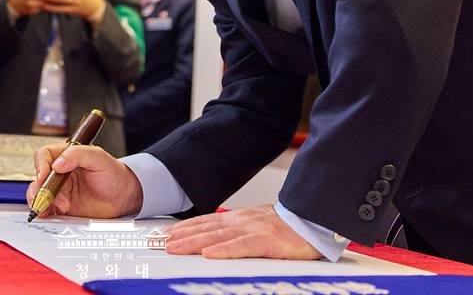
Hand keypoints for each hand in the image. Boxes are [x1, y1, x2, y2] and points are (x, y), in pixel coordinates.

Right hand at [28, 143, 142, 218]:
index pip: (44, 156)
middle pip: (38, 178)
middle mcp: (60, 173)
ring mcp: (60, 190)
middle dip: (39, 188)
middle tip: (47, 197)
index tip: (43, 175)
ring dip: (42, 202)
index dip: (40, 165)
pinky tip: (51, 214)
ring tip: (54, 207)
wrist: (123, 196)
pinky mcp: (62, 206)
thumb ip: (78, 155)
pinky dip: (46, 212)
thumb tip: (58, 163)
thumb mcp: (99, 157)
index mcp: (66, 156)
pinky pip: (48, 209)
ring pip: (40, 195)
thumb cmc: (114, 173)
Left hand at [162, 204, 323, 259]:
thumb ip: (236, 235)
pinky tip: (209, 254)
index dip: (182, 229)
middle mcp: (242, 221)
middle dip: (179, 236)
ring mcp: (254, 229)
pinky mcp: (267, 240)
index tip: (162, 235)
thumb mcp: (257, 229)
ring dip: (193, 242)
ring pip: (217, 236)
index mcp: (239, 219)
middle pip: (205, 228)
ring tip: (173, 249)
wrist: (315, 222)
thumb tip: (213, 244)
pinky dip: (224, 250)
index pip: (204, 223)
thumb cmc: (289, 230)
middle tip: (157, 243)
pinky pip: (242, 246)